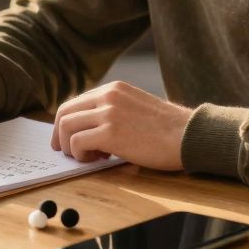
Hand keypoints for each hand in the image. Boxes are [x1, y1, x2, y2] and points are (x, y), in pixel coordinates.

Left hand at [51, 81, 192, 170]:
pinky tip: (97, 160)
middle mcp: (108, 96)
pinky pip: (77, 143)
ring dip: (70, 147)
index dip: (66, 123)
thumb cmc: (167, 130)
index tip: (67, 140)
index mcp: (113, 89)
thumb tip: (89, 130)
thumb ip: (113, 111)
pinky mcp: (110, 132)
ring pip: (67, 127)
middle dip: (60, 135)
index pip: (75, 102)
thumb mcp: (136, 108)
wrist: (188, 136)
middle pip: (64, 112)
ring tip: (88, 158)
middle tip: (66, 152)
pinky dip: (80, 155)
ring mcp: (108, 112)